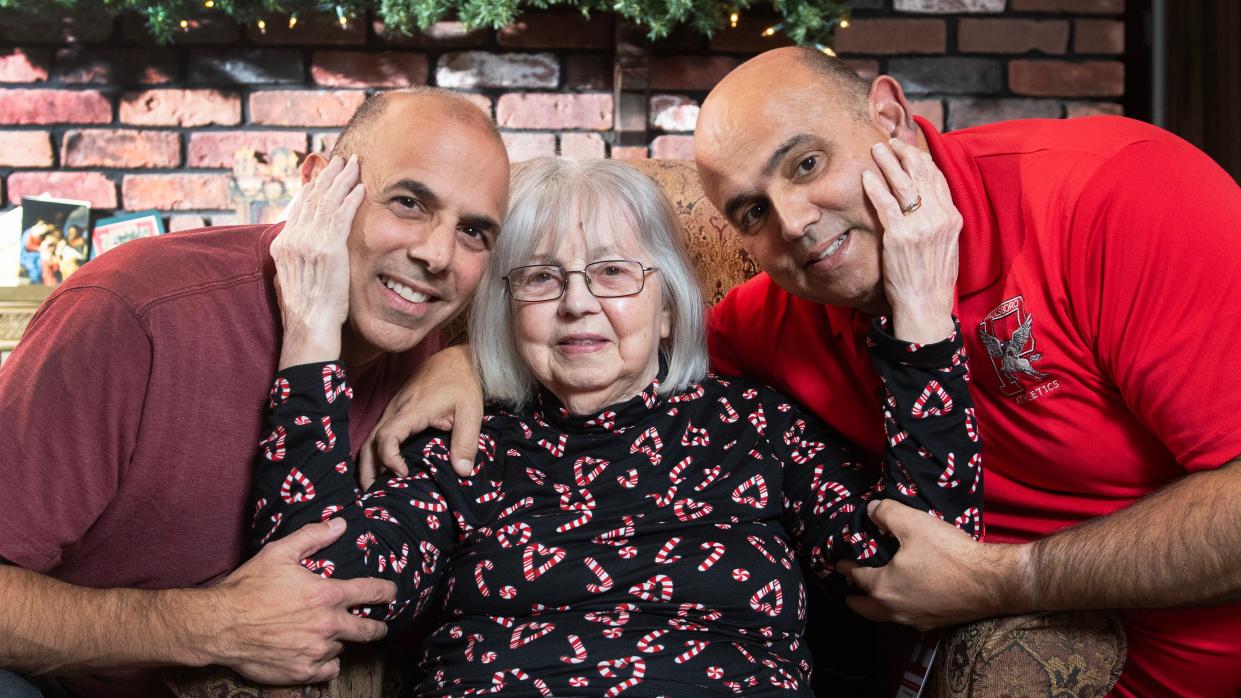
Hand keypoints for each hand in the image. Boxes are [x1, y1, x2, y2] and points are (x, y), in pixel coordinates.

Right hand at [202, 519, 395, 684]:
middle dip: (376, 627)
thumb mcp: (279, 553)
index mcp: (327, 595)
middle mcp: (328, 625)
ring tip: (325, 635)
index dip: (387, 592)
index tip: (391, 593)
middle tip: (377, 626)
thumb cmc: (248, 587)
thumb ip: (313, 537)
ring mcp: (316, 651)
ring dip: (338, 641)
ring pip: (343, 648)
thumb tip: (340, 524)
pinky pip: (329, 671)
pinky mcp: (303, 671)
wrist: (219, 625)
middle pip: (369, 630)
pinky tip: (316, 654)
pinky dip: (326, 664)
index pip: (372, 592)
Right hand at [270, 155, 365, 369]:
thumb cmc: (307, 312)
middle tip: (341, 160)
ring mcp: (308, 243)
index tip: (325, 175)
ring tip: (353, 165)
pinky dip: (351, 199)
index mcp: (282, 246)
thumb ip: (297, 259)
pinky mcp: (328, 249)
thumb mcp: (292, 280)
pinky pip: (341, 216)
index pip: (300, 208)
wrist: (309, 329)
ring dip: (342, 180)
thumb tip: (301, 250)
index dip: (314, 188)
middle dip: (328, 176)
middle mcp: (292, 240)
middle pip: (312, 198)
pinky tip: (360, 188)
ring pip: (327, 202)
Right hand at [359, 345, 482, 486]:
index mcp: (413, 410)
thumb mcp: (472, 411)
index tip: (402, 473)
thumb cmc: (464, 383)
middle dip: (368, 469)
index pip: (387, 436)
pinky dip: (375, 451)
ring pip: (371, 437)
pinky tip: (382, 467)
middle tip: (373, 495)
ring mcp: (393, 407)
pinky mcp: (395, 408)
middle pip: (370, 441)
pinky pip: (378, 431)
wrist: (457, 359)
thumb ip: (466, 441)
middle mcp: (396, 408)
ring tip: (373, 487)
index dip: (389, 458)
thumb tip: (462, 471)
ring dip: (368, 462)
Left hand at [836, 500, 1027, 630]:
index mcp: (883, 587)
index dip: (846, 567)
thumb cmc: (949, 553)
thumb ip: (886, 513)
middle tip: (849, 594)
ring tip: (875, 599)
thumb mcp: (912, 523)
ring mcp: (916, 620)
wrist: (991, 582)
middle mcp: (895, 609)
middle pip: (866, 608)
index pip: (857, 576)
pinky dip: (900, 611)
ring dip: (876, 608)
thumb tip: (871, 511)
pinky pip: (908, 619)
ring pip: (887, 617)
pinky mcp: (936, 623)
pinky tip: (908, 602)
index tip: (839, 564)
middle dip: (855, 600)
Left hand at [863, 139, 961, 344]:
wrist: (925, 304)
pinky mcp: (899, 236)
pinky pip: (885, 204)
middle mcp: (939, 217)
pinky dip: (875, 187)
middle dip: (904, 153)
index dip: (923, 158)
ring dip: (887, 162)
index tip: (910, 147)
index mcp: (952, 217)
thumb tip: (926, 201)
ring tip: (876, 149)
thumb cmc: (932, 278)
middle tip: (890, 142)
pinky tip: (867, 175)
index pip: (938, 178)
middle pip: (921, 174)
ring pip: (902, 183)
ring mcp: (919, 225)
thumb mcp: (946, 245)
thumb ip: (938, 221)